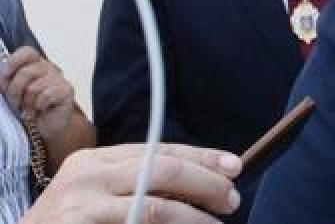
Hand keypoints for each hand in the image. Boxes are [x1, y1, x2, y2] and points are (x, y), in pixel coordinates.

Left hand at [0, 47, 74, 138]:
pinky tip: (41, 110)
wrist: (47, 126)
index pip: (27, 52)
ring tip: (29, 108)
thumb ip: (7, 79)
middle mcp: (48, 69)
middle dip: (15, 92)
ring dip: (27, 103)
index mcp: (35, 65)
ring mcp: (59, 79)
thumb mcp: (13, 92)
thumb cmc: (29, 108)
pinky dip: (39, 106)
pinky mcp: (67, 90)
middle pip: (26, 72)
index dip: (14, 62)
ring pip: (34, 87)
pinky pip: (46, 96)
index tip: (5, 75)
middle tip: (17, 103)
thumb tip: (1, 69)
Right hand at [22, 143, 241, 223]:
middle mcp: (88, 177)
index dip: (201, 157)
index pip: (159, 150)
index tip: (234, 166)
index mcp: (95, 159)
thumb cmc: (68, 221)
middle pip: (162, 171)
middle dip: (205, 183)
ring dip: (194, 217)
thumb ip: (136, 180)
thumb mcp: (95, 190)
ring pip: (155, 207)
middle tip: (231, 199)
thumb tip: (201, 181)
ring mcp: (83, 207)